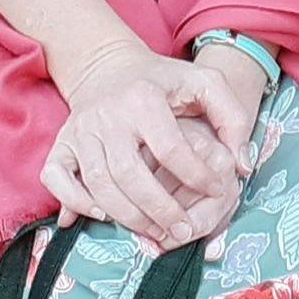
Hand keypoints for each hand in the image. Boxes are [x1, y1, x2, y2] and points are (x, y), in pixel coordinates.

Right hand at [40, 43, 259, 247]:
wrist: (108, 65)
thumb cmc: (163, 81)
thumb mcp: (205, 83)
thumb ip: (233, 118)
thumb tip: (242, 166)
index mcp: (144, 99)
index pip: (171, 149)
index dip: (197, 175)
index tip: (217, 189)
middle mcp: (107, 115)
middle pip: (130, 174)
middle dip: (159, 210)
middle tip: (182, 232)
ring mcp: (80, 130)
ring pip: (98, 184)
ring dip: (126, 216)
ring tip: (155, 233)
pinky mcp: (62, 143)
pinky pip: (56, 178)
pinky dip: (74, 201)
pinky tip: (102, 216)